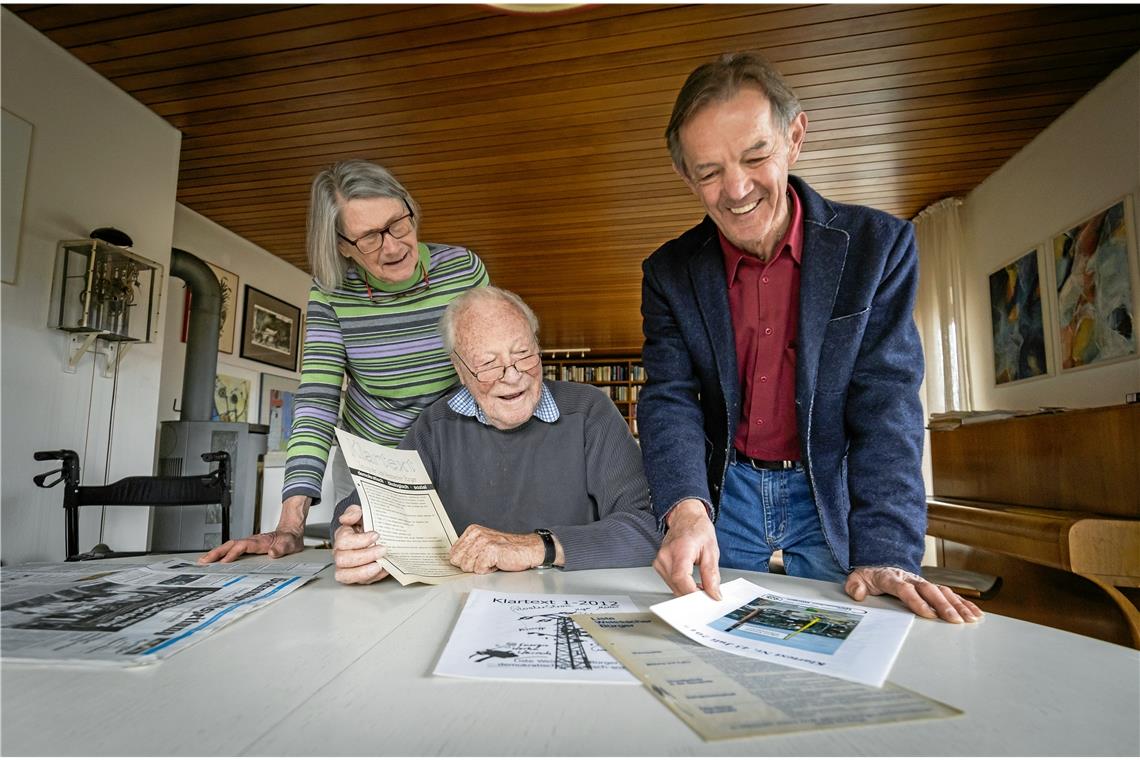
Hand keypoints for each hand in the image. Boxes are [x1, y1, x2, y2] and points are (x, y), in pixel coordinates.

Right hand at [199, 494, 308, 563]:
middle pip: (231, 544)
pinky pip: (232, 549)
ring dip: (216, 553)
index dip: (233, 553)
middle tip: (204, 561)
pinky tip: (216, 560)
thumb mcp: (290, 544)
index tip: (223, 562)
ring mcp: (249, 543)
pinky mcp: (248, 546)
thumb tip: (273, 552)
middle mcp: (252, 541)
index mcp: (261, 541)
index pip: (243, 546)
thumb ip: (282, 548)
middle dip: (217, 552)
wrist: (292, 532)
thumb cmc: (289, 539)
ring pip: (229, 546)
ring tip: (204, 561)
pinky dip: (222, 554)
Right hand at [332, 504, 388, 584]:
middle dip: (364, 555)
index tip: (376, 535)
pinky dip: (373, 577)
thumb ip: (354, 511)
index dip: (360, 540)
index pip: (343, 541)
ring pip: (346, 575)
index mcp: (342, 537)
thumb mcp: (362, 514)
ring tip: (379, 565)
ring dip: (364, 571)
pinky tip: (383, 570)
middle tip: (382, 550)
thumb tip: (348, 517)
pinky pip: (360, 582)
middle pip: (343, 559)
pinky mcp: (357, 577)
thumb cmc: (367, 526)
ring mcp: (347, 567)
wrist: (376, 537)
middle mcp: (341, 553)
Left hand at [449, 525, 550, 573]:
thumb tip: (453, 561)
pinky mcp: (491, 550)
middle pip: (457, 560)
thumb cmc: (506, 550)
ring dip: (481, 568)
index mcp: (472, 531)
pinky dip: (488, 570)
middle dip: (471, 565)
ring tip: (492, 561)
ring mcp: (483, 541)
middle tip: (485, 560)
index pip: (453, 553)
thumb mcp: (483, 547)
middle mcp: (476, 534)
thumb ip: (468, 551)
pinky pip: (479, 569)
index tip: (476, 559)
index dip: (464, 561)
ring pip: (467, 566)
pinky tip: (497, 563)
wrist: (527, 550)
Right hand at [653, 499, 720, 599]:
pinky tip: (691, 582)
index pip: (681, 578)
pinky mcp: (658, 565)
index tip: (704, 599)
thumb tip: (714, 594)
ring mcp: (660, 561)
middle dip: (693, 594)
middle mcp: (666, 556)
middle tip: (707, 594)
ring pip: (673, 587)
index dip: (692, 592)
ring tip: (700, 585)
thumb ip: (712, 575)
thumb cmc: (698, 530)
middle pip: (676, 585)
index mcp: (680, 549)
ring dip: (687, 591)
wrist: (685, 518)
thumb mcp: (711, 550)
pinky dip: (681, 586)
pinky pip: (670, 583)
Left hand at [845, 566, 983, 622]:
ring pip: (942, 592)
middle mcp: (911, 579)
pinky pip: (949, 594)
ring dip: (957, 605)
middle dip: (943, 605)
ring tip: (969, 619)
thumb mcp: (857, 578)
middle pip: (929, 590)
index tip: (927, 614)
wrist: (880, 564)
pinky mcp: (931, 588)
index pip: (905, 589)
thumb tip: (858, 593)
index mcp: (892, 578)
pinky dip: (963, 603)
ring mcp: (923, 582)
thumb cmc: (871, 576)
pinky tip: (975, 613)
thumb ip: (855, 585)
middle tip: (954, 620)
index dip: (916, 601)